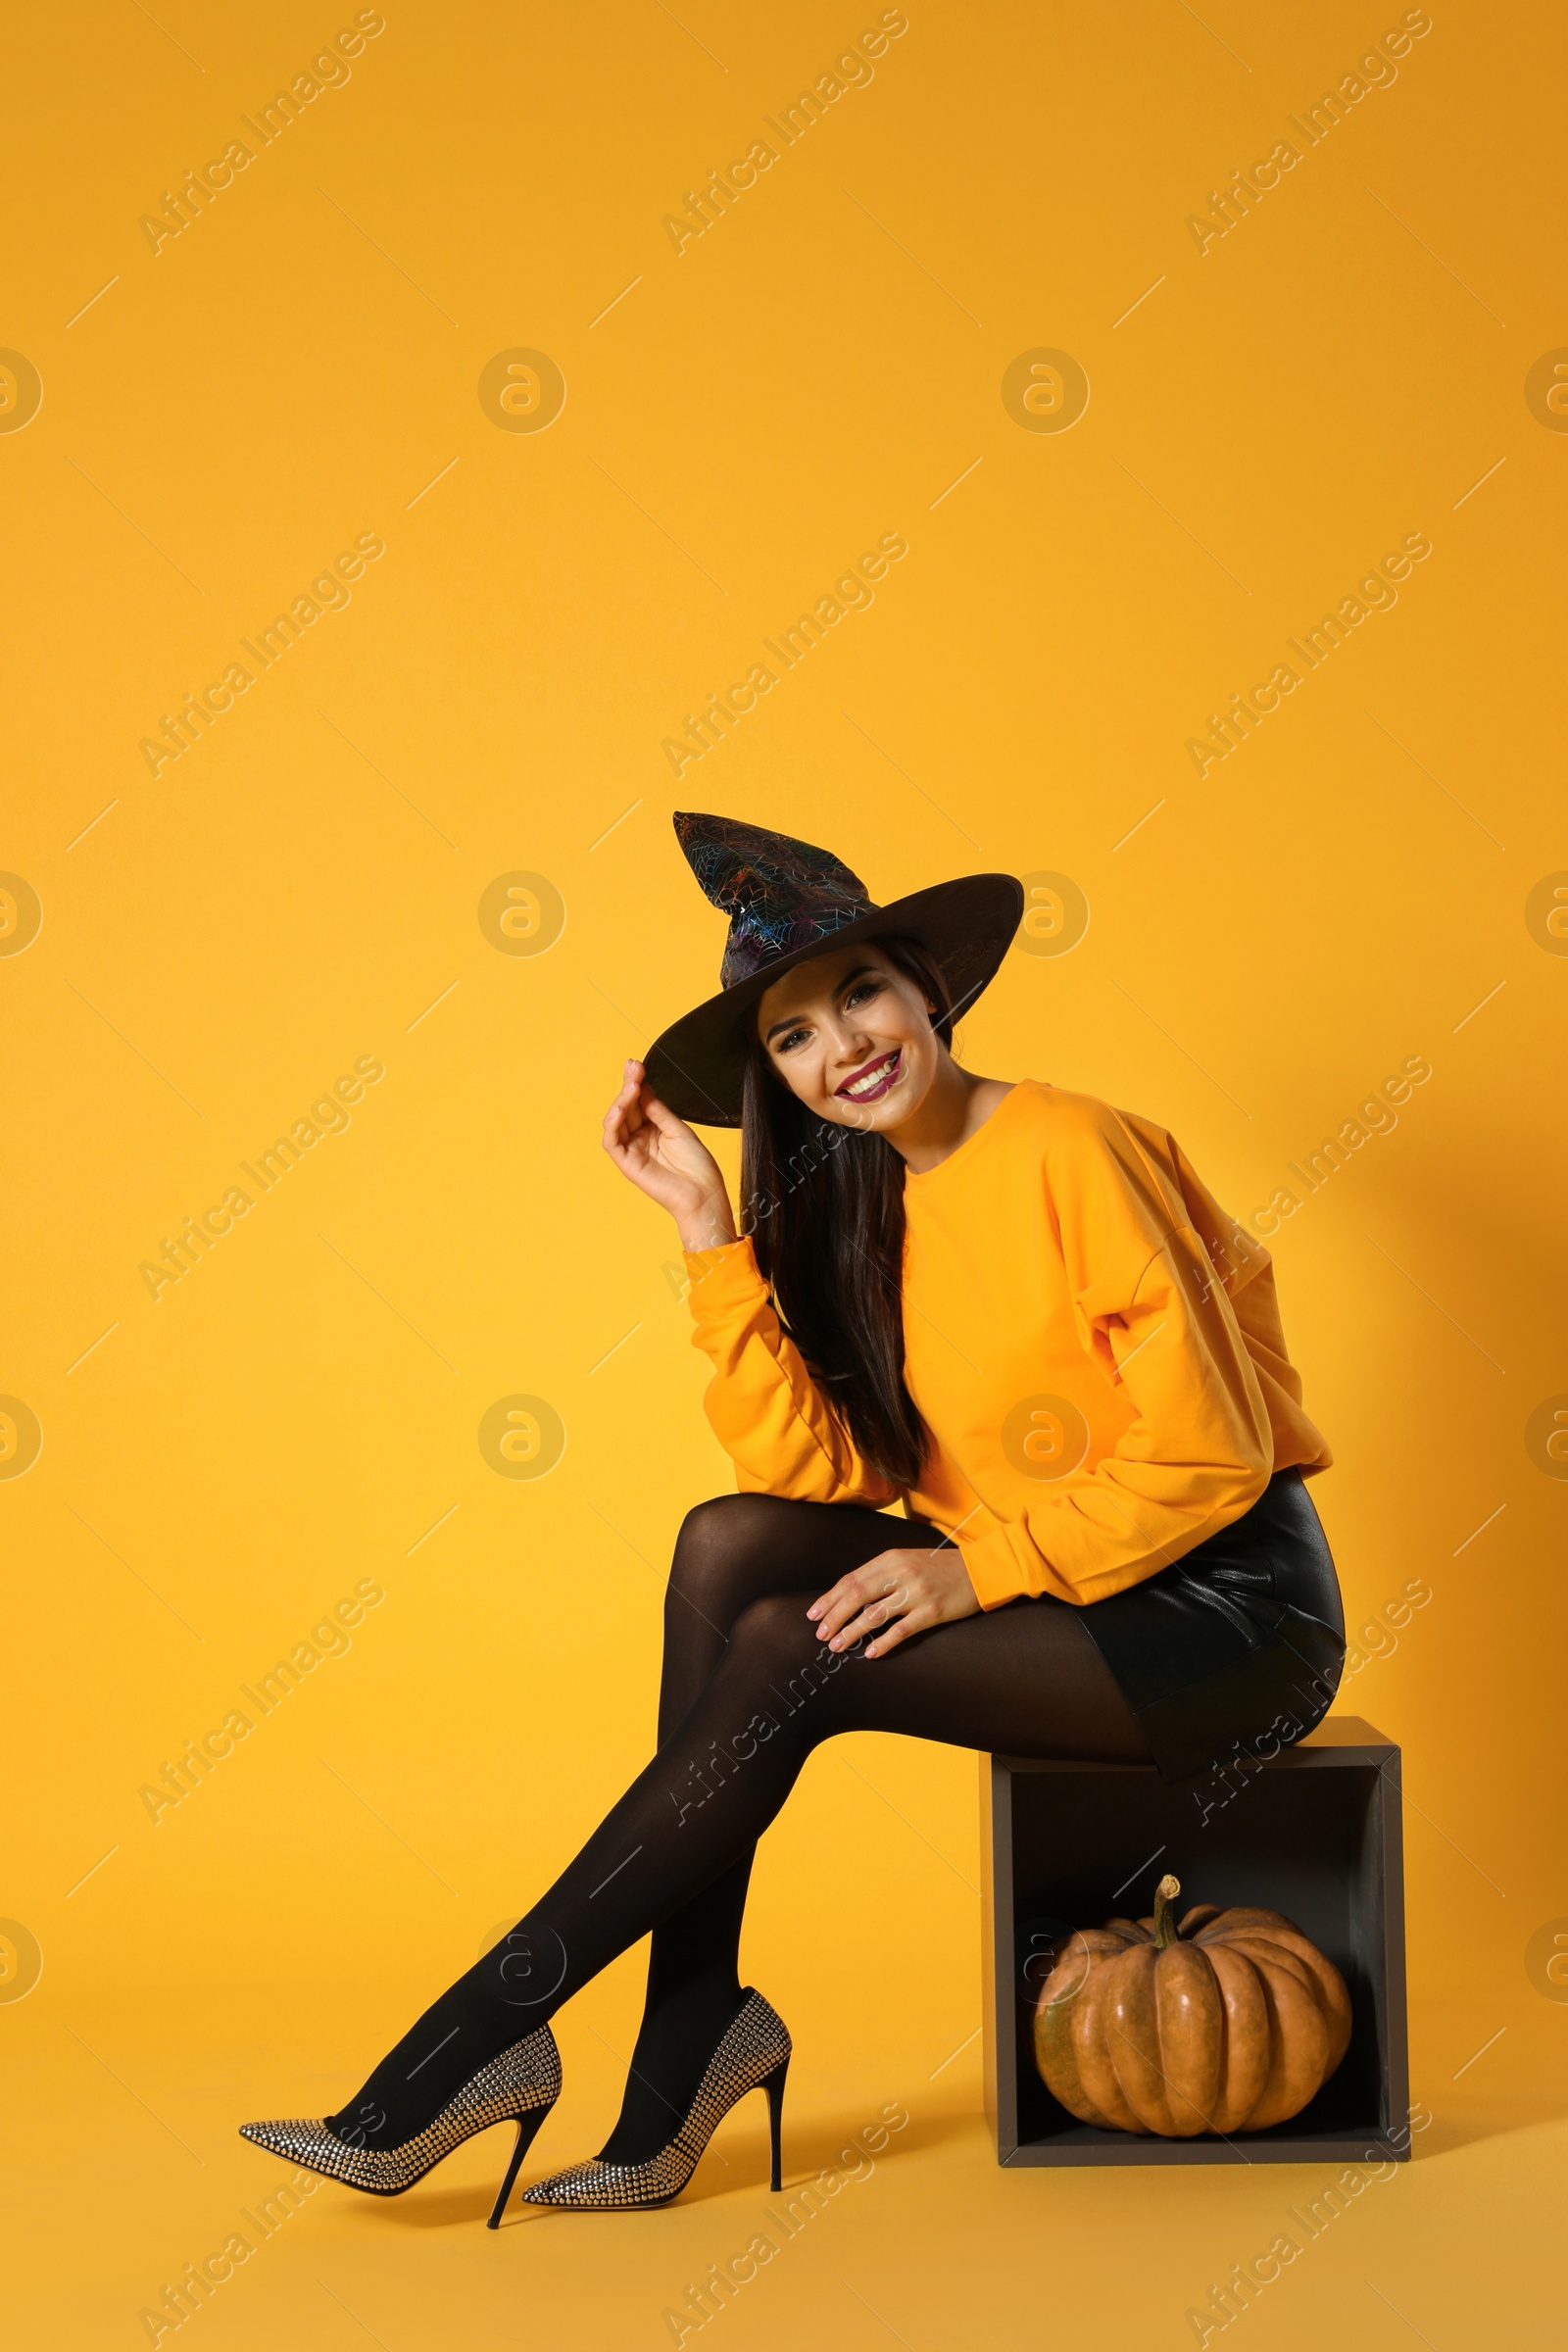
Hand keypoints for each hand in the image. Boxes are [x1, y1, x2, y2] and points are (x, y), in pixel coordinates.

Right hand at [602, 1059, 737, 1251]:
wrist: (704, 1193)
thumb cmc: (697, 1165)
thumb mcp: (677, 1128)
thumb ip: (657, 1109)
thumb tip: (642, 1086)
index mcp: (652, 1129)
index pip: (638, 1101)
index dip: (636, 1082)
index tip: (637, 1064)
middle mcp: (639, 1138)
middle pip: (626, 1107)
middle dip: (627, 1085)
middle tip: (633, 1067)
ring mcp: (631, 1151)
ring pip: (615, 1121)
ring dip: (621, 1101)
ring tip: (632, 1085)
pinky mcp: (627, 1164)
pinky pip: (611, 1141)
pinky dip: (612, 1123)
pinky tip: (621, 1107)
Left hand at [807, 1545, 980, 1659]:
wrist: (979, 1571)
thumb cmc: (938, 1568)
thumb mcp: (906, 1560)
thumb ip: (881, 1573)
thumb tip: (849, 1595)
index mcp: (891, 1559)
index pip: (851, 1579)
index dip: (830, 1598)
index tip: (814, 1614)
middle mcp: (901, 1573)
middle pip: (857, 1595)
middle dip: (835, 1616)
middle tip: (821, 1634)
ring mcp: (916, 1593)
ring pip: (875, 1614)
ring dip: (852, 1632)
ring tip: (837, 1646)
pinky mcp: (932, 1612)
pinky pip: (902, 1630)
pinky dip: (883, 1643)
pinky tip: (870, 1654)